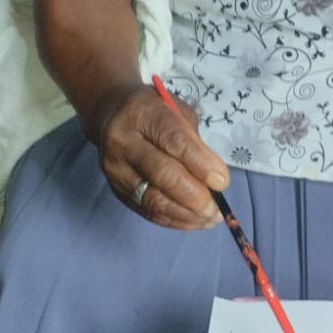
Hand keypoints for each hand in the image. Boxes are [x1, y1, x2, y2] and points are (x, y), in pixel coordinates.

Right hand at [94, 83, 229, 229]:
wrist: (110, 113)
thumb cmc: (153, 111)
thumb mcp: (177, 111)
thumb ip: (195, 142)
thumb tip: (215, 180)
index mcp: (143, 113)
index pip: (175, 142)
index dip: (201, 165)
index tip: (222, 182)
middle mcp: (124, 141)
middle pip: (162, 174)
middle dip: (195, 196)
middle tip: (217, 208)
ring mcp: (116, 168)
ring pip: (153, 199)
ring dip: (186, 214)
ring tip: (210, 218)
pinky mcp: (116, 189)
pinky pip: (147, 210)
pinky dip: (174, 220)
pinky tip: (193, 221)